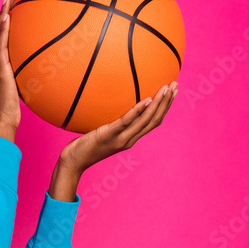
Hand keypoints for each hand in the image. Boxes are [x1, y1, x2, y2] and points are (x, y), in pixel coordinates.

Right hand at [0, 0, 19, 140]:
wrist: (1, 124)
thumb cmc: (10, 114)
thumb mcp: (20, 94)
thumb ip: (26, 82)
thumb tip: (42, 76)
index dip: (3, 26)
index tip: (11, 12)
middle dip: (2, 14)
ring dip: (1, 16)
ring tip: (8, 0)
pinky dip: (2, 30)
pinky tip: (8, 17)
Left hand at [58, 81, 177, 173]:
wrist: (73, 163)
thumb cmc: (83, 147)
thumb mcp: (100, 132)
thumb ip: (110, 123)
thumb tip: (110, 104)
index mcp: (130, 139)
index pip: (153, 123)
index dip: (165, 108)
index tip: (172, 93)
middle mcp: (129, 140)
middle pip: (154, 120)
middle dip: (167, 103)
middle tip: (175, 85)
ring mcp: (120, 139)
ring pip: (146, 121)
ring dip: (159, 104)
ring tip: (167, 88)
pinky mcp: (109, 135)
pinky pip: (127, 121)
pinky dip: (139, 110)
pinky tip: (147, 99)